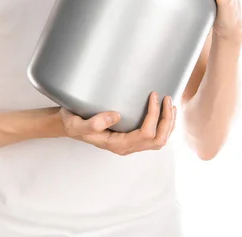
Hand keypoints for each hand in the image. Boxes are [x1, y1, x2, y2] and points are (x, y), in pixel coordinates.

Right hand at [60, 92, 176, 155]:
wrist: (71, 126)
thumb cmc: (74, 123)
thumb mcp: (77, 123)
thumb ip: (94, 123)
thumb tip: (116, 116)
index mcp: (117, 144)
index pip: (145, 133)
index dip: (154, 115)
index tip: (153, 95)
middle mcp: (127, 147)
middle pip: (158, 140)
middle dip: (166, 120)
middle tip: (167, 99)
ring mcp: (131, 144)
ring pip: (159, 141)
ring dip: (168, 123)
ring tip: (170, 104)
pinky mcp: (132, 138)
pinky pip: (154, 137)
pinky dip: (164, 125)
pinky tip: (164, 112)